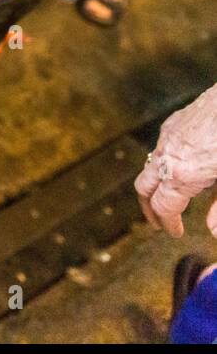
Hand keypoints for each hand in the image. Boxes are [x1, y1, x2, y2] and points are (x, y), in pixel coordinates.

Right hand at [135, 84, 216, 236]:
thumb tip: (213, 231)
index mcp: (181, 175)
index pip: (163, 207)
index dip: (167, 223)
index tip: (175, 232)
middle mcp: (167, 155)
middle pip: (143, 188)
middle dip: (148, 208)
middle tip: (158, 221)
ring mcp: (168, 136)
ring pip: (149, 166)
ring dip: (155, 185)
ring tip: (170, 196)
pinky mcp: (175, 121)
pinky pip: (160, 147)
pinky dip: (163, 164)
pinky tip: (182, 165)